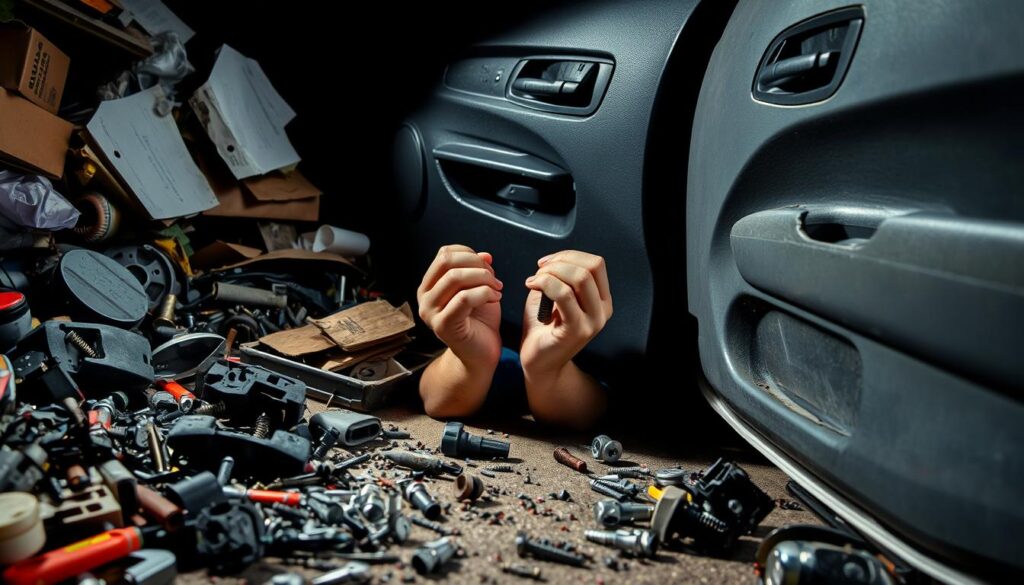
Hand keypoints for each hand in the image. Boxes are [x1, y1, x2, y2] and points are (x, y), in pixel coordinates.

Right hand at [417, 244, 503, 369]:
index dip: (469, 253)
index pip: (444, 254)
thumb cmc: (479, 322)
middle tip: (494, 277)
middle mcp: (424, 298)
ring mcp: (431, 313)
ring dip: (484, 278)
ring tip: (497, 288)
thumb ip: (478, 271)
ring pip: (456, 278)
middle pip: (447, 262)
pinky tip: (495, 298)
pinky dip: (485, 293)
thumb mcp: (479, 288)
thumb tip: (485, 255)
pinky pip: (464, 298)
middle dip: (476, 264)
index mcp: (429, 286)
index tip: (487, 266)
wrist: (480, 355)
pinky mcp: (443, 325)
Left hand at [520, 250, 612, 378]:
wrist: (538, 362)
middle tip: (539, 272)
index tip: (547, 263)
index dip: (569, 255)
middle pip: (589, 267)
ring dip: (551, 272)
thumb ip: (560, 276)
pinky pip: (564, 294)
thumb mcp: (554, 295)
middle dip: (559, 262)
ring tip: (534, 280)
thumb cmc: (543, 328)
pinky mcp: (577, 330)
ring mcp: (593, 321)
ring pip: (579, 278)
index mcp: (601, 299)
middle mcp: (602, 310)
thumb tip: (554, 260)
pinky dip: (544, 283)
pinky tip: (531, 286)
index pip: (596, 263)